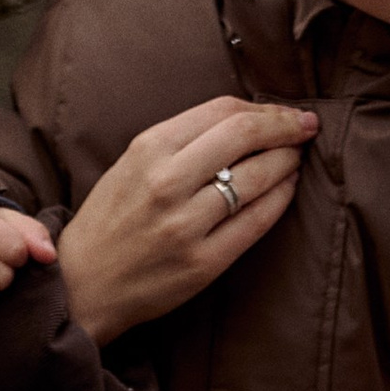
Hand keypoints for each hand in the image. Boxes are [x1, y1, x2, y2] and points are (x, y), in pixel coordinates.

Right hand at [55, 94, 315, 349]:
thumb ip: (182, 139)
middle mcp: (167, 182)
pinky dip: (279, 200)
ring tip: (296, 157)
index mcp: (149, 147)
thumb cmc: (112, 216)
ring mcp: (185, 225)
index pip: (222, 111)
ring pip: (255, 179)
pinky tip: (286, 189)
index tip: (286, 111)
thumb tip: (246, 119)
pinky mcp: (202, 264)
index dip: (263, 107)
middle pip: (244, 136)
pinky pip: (255, 223)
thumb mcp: (133, 161)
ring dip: (286, 162)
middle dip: (285, 127)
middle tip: (307, 126)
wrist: (82, 282)